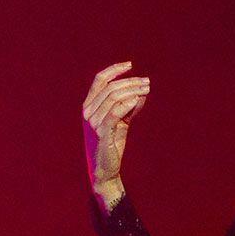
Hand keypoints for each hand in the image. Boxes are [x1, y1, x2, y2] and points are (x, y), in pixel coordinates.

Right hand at [82, 61, 149, 191]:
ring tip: (146, 90)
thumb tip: (142, 93)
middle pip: (110, 88)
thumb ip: (129, 107)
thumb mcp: (120, 122)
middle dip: (130, 82)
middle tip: (146, 83)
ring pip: (113, 98)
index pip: (99, 81)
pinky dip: (127, 104)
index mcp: (88, 107)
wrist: (105, 170)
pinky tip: (138, 99)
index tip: (130, 65)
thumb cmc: (112, 144)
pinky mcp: (102, 134)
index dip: (114, 70)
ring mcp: (93, 124)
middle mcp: (87, 113)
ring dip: (133, 91)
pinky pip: (114, 113)